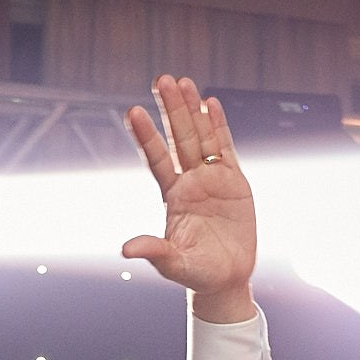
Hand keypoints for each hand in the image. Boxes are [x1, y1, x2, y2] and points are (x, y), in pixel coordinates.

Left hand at [122, 76, 256, 323]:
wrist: (226, 278)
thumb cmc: (197, 273)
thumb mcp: (173, 264)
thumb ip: (153, 252)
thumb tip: (125, 250)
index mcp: (172, 197)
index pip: (156, 159)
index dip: (146, 136)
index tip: (133, 111)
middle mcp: (189, 182)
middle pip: (178, 138)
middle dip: (170, 110)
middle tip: (161, 80)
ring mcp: (211, 179)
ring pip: (200, 137)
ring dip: (192, 110)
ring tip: (182, 81)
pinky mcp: (234, 181)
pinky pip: (225, 148)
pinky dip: (218, 126)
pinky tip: (210, 103)